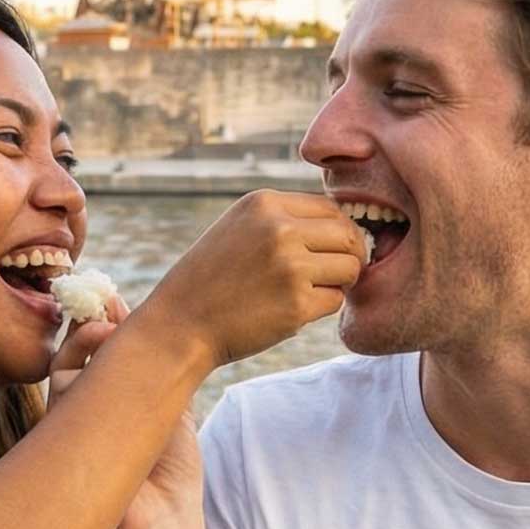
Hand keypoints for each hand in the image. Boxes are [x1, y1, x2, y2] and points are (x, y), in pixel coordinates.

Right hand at [49, 293, 202, 528]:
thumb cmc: (171, 492)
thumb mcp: (172, 422)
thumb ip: (160, 382)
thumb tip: (155, 332)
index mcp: (119, 410)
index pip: (108, 357)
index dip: (111, 327)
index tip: (118, 300)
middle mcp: (93, 417)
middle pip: (82, 358)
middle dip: (91, 323)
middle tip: (103, 298)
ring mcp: (75, 428)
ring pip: (65, 371)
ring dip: (82, 340)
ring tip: (105, 326)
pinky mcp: (60, 440)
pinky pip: (58, 393)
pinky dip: (72, 366)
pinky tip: (96, 350)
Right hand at [141, 190, 365, 366]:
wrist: (180, 325)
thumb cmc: (211, 280)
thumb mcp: (239, 228)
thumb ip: (282, 220)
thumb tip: (343, 226)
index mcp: (265, 203)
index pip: (331, 209)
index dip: (338, 233)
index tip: (330, 253)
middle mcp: (279, 228)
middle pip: (348, 236)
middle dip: (349, 257)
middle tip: (332, 277)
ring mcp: (290, 266)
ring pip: (350, 268)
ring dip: (339, 284)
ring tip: (310, 293)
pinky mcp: (296, 303)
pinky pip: (335, 301)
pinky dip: (322, 309)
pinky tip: (292, 311)